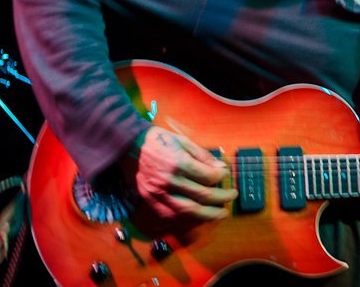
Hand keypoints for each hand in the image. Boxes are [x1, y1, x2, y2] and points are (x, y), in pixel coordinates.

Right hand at [123, 126, 237, 221]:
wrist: (127, 145)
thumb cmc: (157, 140)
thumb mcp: (182, 141)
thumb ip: (202, 156)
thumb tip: (221, 168)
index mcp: (177, 163)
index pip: (207, 176)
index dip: (221, 177)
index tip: (225, 174)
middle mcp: (168, 181)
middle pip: (202, 196)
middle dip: (221, 198)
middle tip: (232, 195)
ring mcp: (158, 193)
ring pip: (189, 211)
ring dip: (208, 214)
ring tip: (221, 213)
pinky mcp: (150, 201)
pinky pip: (172, 215)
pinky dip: (187, 218)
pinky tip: (198, 215)